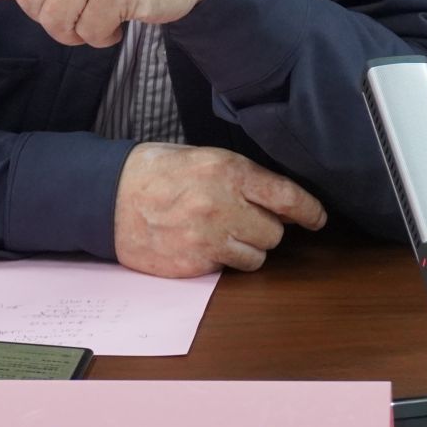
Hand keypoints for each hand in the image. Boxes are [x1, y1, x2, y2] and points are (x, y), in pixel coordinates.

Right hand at [112, 143, 327, 276]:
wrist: (107, 197)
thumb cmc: (156, 172)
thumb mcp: (203, 157)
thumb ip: (242, 176)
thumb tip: (280, 199)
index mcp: (227, 171)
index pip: (286, 196)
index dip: (309, 210)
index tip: (318, 218)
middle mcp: (222, 206)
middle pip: (275, 233)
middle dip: (266, 228)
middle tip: (245, 218)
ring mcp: (207, 239)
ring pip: (256, 257)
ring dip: (246, 247)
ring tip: (220, 232)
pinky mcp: (192, 265)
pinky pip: (226, 270)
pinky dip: (220, 260)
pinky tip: (200, 243)